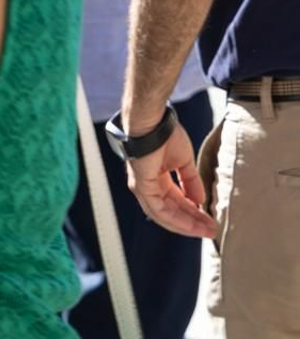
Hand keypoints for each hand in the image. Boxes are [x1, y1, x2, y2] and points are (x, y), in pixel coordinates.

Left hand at [125, 122, 216, 238]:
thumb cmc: (164, 134)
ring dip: (187, 224)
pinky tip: (193, 224)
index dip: (193, 212)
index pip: (175, 201)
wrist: (152, 122)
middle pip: (171, 210)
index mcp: (155, 177)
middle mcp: (147, 184)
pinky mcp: (141, 186)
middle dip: (192, 222)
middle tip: (212, 230)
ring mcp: (141, 186)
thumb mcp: (183, 162)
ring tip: (207, 230)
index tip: (210, 220)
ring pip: (164, 215)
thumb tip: (199, 200)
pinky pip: (159, 210)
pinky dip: (177, 219)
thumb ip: (190, 181)